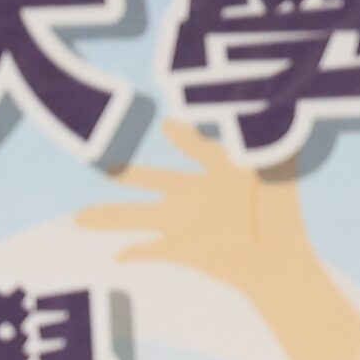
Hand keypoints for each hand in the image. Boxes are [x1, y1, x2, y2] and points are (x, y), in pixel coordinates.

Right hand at [75, 119, 317, 303]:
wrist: (277, 258)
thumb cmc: (279, 212)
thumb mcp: (276, 166)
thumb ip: (265, 136)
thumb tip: (265, 102)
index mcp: (216, 175)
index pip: (196, 149)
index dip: (183, 137)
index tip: (167, 126)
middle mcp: (194, 198)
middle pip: (152, 180)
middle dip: (129, 175)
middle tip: (109, 168)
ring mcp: (185, 225)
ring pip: (136, 216)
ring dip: (108, 216)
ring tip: (80, 217)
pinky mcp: (182, 250)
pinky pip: (152, 251)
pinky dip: (136, 253)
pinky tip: (118, 257)